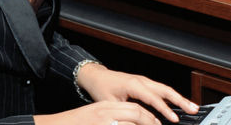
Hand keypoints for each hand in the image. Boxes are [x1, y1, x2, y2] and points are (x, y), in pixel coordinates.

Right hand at [33, 100, 160, 124]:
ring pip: (130, 123)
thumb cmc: (74, 124)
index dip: (148, 116)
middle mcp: (105, 113)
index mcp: (105, 107)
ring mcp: (104, 123)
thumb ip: (112, 117)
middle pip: (135, 114)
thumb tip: (130, 121)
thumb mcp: (94, 116)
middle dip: (150, 122)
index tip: (155, 122)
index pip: (133, 107)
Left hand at [75, 62, 199, 122]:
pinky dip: (172, 97)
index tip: (174, 119)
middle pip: (165, 90)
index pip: (153, 98)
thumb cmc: (101, 88)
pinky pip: (161, 90)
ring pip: (165, 89)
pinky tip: (179, 104)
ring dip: (179, 98)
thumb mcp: (110, 103)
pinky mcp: (144, 84)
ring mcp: (144, 81)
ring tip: (192, 107)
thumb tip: (137, 122)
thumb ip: (124, 113)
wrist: (96, 76)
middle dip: (181, 100)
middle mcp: (142, 81)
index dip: (165, 110)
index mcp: (133, 85)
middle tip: (193, 110)